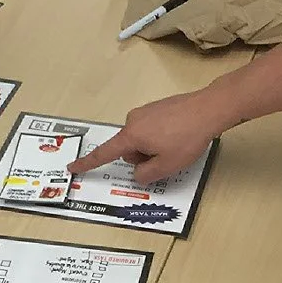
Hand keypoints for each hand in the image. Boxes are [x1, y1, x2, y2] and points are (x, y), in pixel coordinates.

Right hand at [67, 86, 230, 184]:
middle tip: (166, 158)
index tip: (73, 167)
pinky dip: (161, 137)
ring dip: (153, 148)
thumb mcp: (166, 166)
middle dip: (143, 158)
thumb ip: (145, 175)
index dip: (88, 163)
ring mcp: (145, 112)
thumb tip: (137, 173)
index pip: (105, 153)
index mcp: (131, 136)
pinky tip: (179, 135)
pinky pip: (152, 129)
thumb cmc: (187, 138)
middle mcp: (133, 120)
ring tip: (176, 145)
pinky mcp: (157, 108)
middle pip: (128, 149)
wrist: (208, 109)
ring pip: (141, 140)